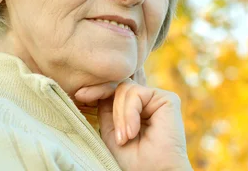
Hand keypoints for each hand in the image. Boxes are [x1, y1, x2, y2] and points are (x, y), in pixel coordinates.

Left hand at [75, 69, 191, 170]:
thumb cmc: (133, 161)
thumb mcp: (111, 132)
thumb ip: (106, 109)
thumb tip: (96, 89)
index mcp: (134, 109)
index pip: (114, 91)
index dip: (98, 90)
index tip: (79, 95)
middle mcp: (147, 102)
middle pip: (119, 87)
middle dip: (105, 100)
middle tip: (101, 119)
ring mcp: (157, 99)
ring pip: (125, 89)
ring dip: (119, 115)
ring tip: (124, 138)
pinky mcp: (168, 100)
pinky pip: (137, 93)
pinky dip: (129, 113)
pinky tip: (133, 132)